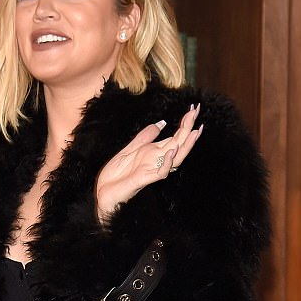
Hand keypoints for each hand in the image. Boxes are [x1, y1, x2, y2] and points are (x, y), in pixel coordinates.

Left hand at [95, 104, 202, 224]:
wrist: (104, 191)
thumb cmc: (116, 174)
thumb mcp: (129, 149)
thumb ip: (145, 137)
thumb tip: (162, 123)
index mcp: (153, 152)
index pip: (174, 136)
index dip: (184, 123)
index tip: (193, 108)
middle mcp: (156, 160)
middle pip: (178, 143)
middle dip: (188, 128)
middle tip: (197, 112)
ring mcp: (152, 170)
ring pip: (176, 158)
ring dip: (186, 146)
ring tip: (194, 132)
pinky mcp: (145, 179)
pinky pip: (161, 172)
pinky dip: (168, 162)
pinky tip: (173, 151)